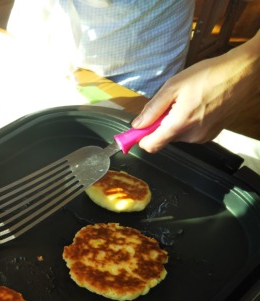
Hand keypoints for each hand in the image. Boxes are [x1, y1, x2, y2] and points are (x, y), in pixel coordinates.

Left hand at [132, 31, 259, 152]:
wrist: (243, 72)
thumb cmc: (209, 75)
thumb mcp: (173, 87)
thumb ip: (153, 109)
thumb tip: (137, 125)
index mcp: (179, 125)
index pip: (151, 146)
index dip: (141, 138)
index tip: (138, 129)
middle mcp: (192, 137)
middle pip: (164, 139)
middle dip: (161, 124)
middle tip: (169, 103)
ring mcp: (205, 136)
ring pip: (178, 135)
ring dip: (176, 122)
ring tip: (187, 100)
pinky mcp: (214, 133)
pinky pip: (192, 132)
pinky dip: (189, 121)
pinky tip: (198, 104)